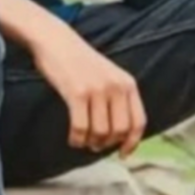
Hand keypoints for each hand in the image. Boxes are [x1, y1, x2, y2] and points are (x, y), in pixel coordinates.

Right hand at [32, 25, 146, 157]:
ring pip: (100, 133)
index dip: (132, 143)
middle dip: (107, 144)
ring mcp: (97, 89)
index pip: (138, 122)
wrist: (55, 40)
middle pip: (119, 131)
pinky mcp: (77, 93)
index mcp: (127, 82)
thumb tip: (121, 135)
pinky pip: (81, 128)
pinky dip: (77, 139)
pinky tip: (72, 138)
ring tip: (83, 140)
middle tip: (95, 144)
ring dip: (90, 143)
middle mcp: (116, 86)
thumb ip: (118, 97)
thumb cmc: (79, 61)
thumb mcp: (108, 74)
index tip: (122, 154)